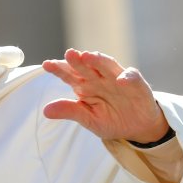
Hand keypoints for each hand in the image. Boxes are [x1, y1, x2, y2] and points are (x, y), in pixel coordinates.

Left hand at [42, 49, 168, 142]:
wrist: (137, 128)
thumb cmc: (111, 120)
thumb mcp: (89, 119)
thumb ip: (70, 111)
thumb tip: (45, 111)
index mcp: (85, 86)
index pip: (69, 75)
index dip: (59, 69)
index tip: (46, 64)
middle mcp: (99, 79)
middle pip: (86, 67)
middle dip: (77, 60)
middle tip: (68, 53)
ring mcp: (117, 79)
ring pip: (107, 65)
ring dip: (98, 60)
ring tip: (88, 56)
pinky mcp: (136, 84)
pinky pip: (131, 77)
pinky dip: (127, 77)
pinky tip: (120, 80)